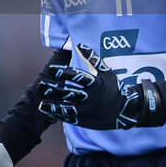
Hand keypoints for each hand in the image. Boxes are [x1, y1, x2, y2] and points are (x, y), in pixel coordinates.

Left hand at [37, 44, 161, 129]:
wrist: (125, 111)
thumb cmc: (113, 88)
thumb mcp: (107, 72)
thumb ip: (93, 59)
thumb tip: (80, 45)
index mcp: (96, 84)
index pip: (77, 77)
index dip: (63, 73)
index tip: (51, 69)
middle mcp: (91, 98)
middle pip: (70, 93)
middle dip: (54, 89)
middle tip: (40, 84)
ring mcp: (88, 111)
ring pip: (68, 108)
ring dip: (54, 106)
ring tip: (41, 103)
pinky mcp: (86, 121)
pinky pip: (70, 118)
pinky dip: (59, 115)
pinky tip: (48, 111)